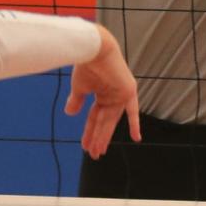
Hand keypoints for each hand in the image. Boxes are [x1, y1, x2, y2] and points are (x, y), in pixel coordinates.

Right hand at [65, 26, 140, 159]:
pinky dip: (134, 123)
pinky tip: (136, 138)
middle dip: (98, 138)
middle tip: (94, 155)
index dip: (90, 132)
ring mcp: (121, 94)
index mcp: (102, 93)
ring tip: (98, 153)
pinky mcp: (128, 91)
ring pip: (111, 120)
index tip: (85, 146)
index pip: (95, 117)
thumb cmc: (86, 66)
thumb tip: (69, 114)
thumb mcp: (79, 88)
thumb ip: (77, 101)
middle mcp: (113, 95)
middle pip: (104, 121)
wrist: (94, 50)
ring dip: (104, 136)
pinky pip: (132, 111)